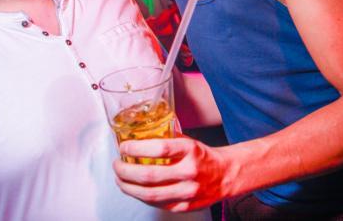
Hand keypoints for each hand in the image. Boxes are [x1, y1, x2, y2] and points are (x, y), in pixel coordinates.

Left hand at [113, 136, 229, 211]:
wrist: (225, 175)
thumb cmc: (202, 156)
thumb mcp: (187, 140)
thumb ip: (165, 139)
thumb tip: (139, 136)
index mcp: (190, 150)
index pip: (159, 148)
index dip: (136, 148)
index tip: (124, 147)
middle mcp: (189, 171)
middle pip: (149, 174)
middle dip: (126, 170)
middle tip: (117, 164)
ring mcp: (187, 192)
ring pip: (149, 194)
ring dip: (128, 186)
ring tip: (119, 178)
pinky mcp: (184, 207)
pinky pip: (157, 203)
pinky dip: (141, 196)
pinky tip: (134, 189)